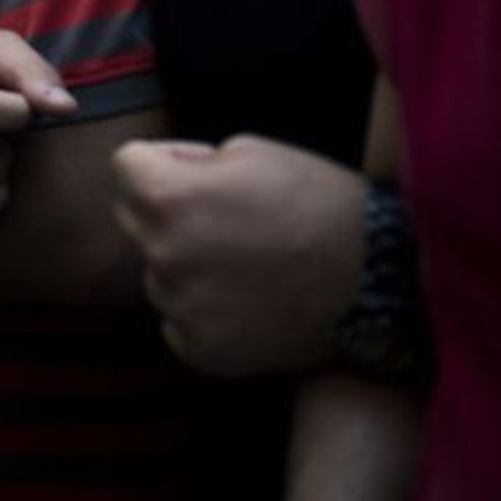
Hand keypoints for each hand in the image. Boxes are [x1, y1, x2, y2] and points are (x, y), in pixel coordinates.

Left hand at [111, 134, 365, 378]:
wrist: (375, 281)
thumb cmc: (316, 202)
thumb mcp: (251, 150)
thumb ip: (190, 161)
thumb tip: (164, 176)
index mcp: (167, 197)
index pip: (125, 166)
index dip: (162, 160)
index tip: (200, 171)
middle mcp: (161, 254)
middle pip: (131, 219)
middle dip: (165, 210)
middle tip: (224, 215)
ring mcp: (179, 308)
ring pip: (156, 272)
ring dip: (185, 262)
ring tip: (245, 261)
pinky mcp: (199, 350)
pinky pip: (177, 320)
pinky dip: (203, 309)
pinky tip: (248, 299)